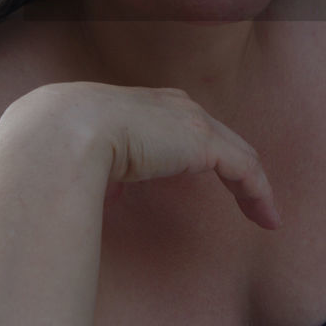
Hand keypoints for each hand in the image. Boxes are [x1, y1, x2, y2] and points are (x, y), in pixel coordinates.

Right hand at [16, 82, 280, 229]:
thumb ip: (101, 172)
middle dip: (234, 164)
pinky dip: (259, 193)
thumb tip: (106, 192)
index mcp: (140, 106)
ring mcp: (189, 122)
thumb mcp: (81, 156)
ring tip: (264, 216)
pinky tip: (267, 219)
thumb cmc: (57, 146)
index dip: (197, 151)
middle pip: (216, 136)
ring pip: (237, 153)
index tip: (197, 176)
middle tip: (247, 197)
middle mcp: (169, 106)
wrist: (61, 134)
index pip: (181, 127)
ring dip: (252, 186)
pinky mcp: (203, 142)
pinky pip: (244, 169)